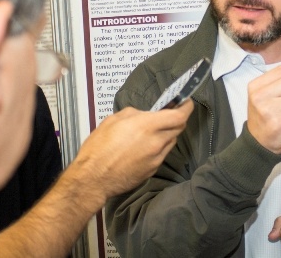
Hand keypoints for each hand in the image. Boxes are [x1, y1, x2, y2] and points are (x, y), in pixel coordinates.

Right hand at [72, 100, 193, 201]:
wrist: (93, 178)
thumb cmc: (99, 146)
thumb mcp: (113, 120)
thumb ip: (134, 114)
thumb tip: (145, 115)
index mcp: (147, 126)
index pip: (179, 116)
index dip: (187, 108)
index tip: (186, 102)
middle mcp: (156, 142)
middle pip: (179, 128)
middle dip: (178, 119)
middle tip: (171, 114)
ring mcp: (156, 158)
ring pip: (171, 141)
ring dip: (168, 133)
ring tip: (155, 131)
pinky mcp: (153, 170)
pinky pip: (162, 154)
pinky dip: (159, 147)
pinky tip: (145, 147)